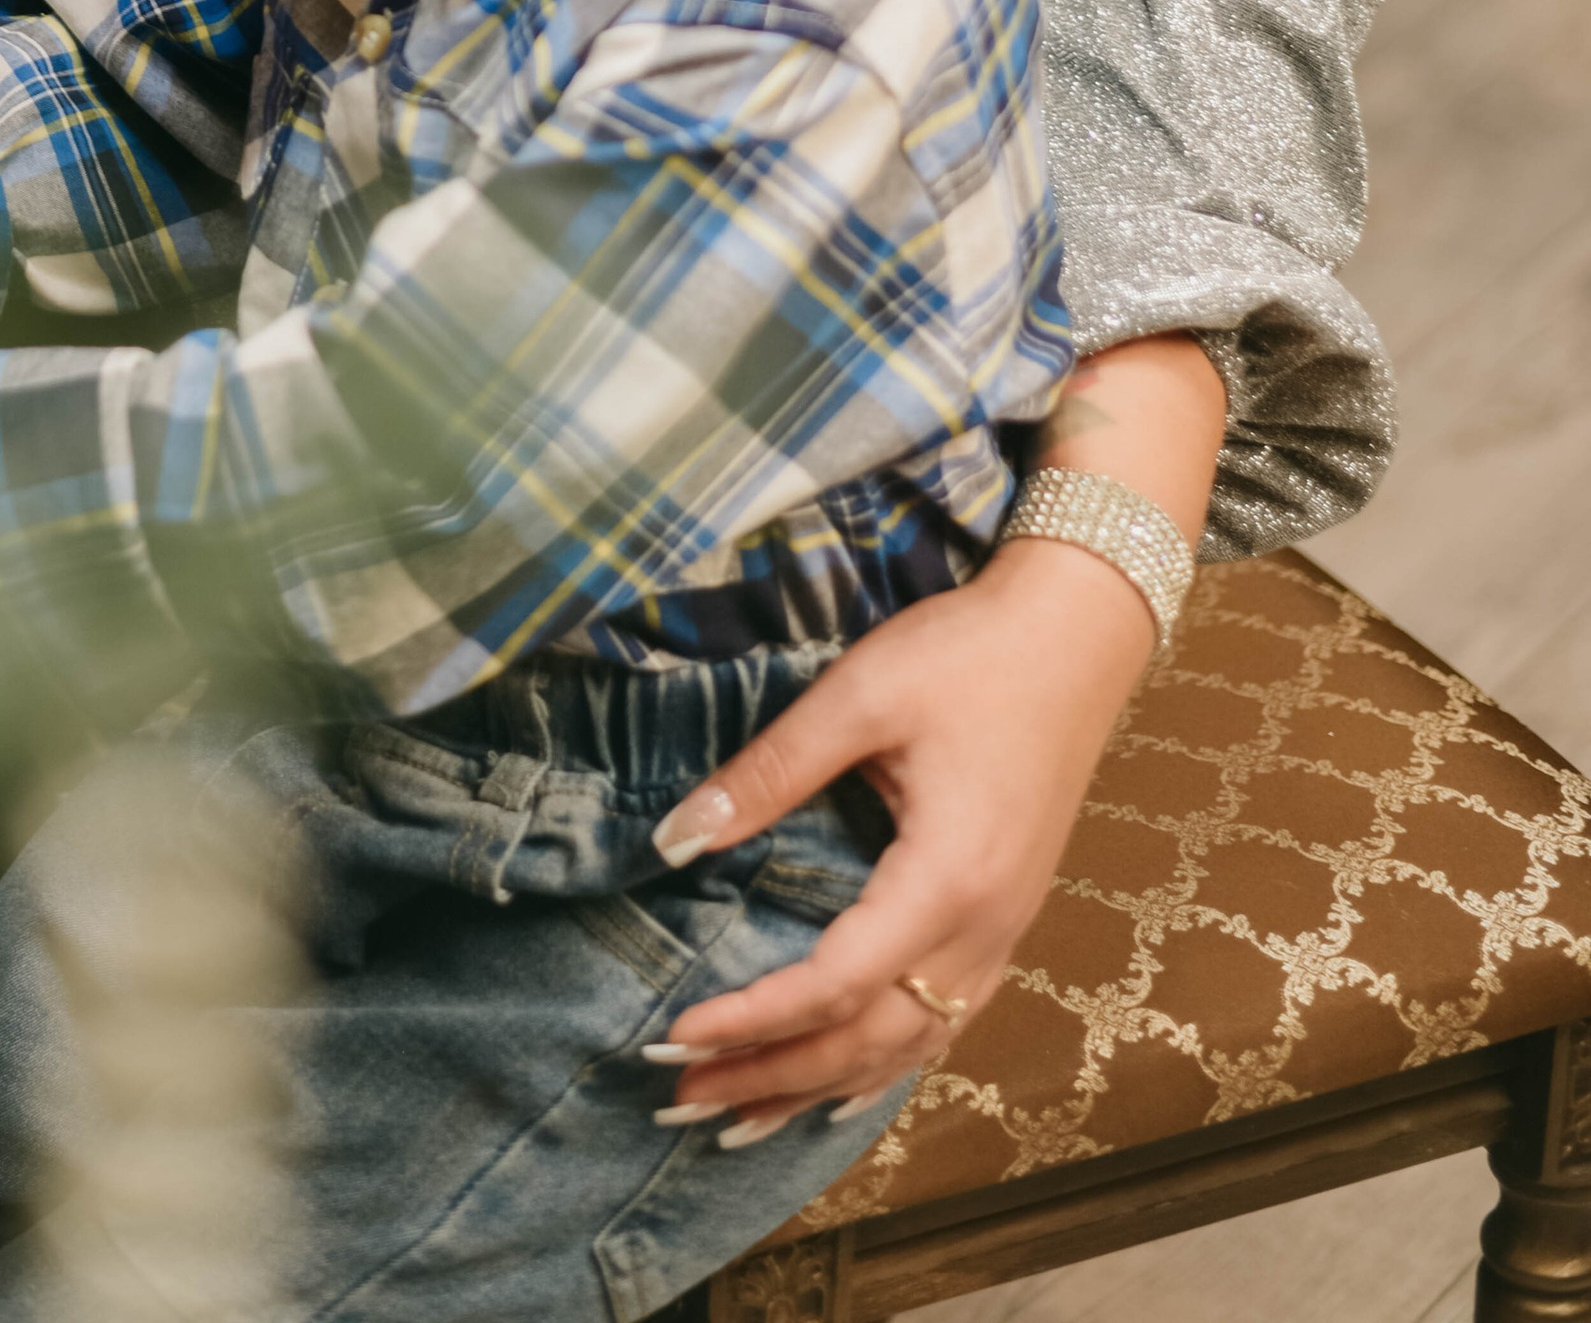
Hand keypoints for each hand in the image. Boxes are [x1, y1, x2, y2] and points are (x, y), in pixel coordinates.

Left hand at [644, 538, 1156, 1122]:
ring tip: (734, 1119)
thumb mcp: (860, 697)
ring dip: (816, 1087)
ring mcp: (1002, 934)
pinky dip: (879, 1068)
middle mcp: (982, 932)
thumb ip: (769, 772)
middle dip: (769, 1076)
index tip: (675, 1034)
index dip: (753, 1020)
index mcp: (946, 880)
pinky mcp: (1006, 921)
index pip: (836, 985)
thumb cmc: (969, 656)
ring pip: (906, 1048)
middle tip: (676, 1096)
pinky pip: (941, 1026)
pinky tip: (839, 1089)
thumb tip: (675, 840)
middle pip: (867, 1040)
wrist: (1077, 632)